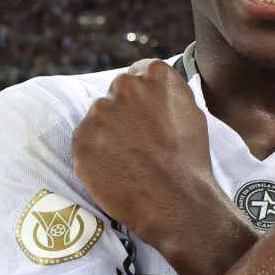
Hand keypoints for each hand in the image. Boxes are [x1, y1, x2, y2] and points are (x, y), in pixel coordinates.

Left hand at [72, 59, 222, 251]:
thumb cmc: (189, 161)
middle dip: (124, 113)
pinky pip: (85, 141)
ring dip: (108, 133)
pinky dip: (95, 154)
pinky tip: (115, 169)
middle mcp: (125, 86)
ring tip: (128, 160)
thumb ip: (168, 95)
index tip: (145, 115)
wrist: (175, 201)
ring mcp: (100, 111)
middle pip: (117, 93)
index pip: (140, 73)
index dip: (142, 98)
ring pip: (99, 117)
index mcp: (156, 75)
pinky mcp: (82, 137)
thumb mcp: (192, 113)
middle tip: (138, 142)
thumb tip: (153, 91)